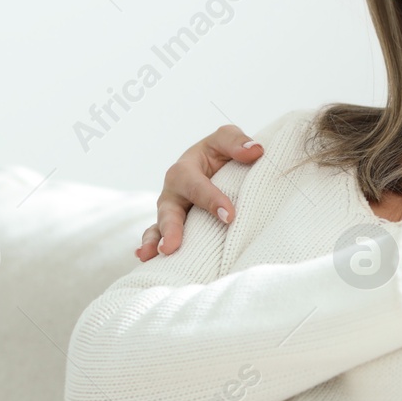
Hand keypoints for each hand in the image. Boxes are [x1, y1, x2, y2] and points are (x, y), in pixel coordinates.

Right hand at [138, 126, 264, 261]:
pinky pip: (158, 236)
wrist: (215, 166)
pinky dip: (151, 246)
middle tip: (171, 246)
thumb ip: (236, 142)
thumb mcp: (225, 139)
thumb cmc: (219, 153)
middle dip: (170, 228)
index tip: (230, 216)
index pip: (197, 185)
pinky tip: (146, 260)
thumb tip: (255, 150)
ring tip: (156, 256)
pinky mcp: (172, 225)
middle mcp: (173, 191)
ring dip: (156, 241)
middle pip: (169, 209)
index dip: (212, 199)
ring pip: (159, 226)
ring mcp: (170, 210)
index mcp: (185, 169)